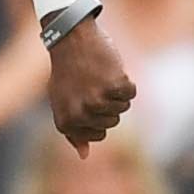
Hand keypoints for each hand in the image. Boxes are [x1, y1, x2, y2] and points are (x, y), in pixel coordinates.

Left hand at [48, 18, 135, 156]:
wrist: (71, 38)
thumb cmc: (67, 70)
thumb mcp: (62, 102)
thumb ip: (72, 129)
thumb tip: (84, 155)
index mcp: (66, 123)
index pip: (98, 135)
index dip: (97, 116)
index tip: (85, 98)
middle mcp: (81, 115)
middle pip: (112, 122)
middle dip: (108, 103)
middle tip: (91, 82)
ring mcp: (97, 101)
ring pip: (123, 107)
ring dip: (116, 91)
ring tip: (99, 75)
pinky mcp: (113, 86)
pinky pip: (131, 92)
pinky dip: (126, 80)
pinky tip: (110, 69)